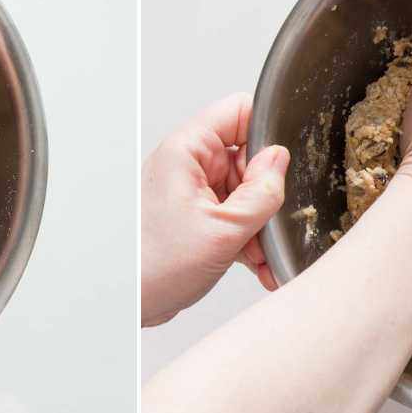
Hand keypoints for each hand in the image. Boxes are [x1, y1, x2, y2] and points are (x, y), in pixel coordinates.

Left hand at [141, 93, 288, 325]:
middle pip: (247, 157)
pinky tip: (256, 263)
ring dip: (259, 224)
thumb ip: (261, 192)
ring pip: (243, 191)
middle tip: (269, 224)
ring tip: (262, 255)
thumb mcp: (225, 229)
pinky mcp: (195, 214)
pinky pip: (232, 214)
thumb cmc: (154, 264)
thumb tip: (281, 159)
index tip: (284, 164)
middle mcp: (187, 163)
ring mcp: (191, 189)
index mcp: (188, 149)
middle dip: (265, 195)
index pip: (239, 112)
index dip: (266, 132)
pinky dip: (247, 237)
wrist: (127, 300)